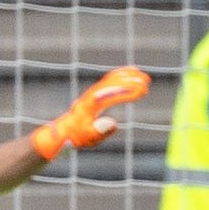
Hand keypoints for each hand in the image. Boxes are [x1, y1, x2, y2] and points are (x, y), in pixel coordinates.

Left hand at [32, 66, 150, 159]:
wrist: (61, 133)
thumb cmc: (76, 137)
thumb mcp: (88, 137)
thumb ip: (100, 131)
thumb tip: (114, 123)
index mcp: (90, 105)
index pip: (111, 95)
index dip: (127, 92)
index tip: (142, 92)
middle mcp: (91, 96)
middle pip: (112, 84)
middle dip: (130, 82)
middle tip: (146, 83)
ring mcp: (92, 94)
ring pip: (111, 80)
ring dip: (127, 76)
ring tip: (144, 76)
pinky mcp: (93, 95)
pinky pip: (108, 81)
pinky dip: (119, 75)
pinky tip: (130, 72)